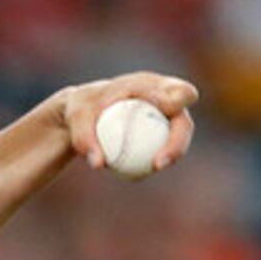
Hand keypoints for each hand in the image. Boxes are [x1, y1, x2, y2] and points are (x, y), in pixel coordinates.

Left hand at [54, 73, 197, 174]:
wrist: (81, 114)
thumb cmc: (81, 108)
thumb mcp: (77, 117)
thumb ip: (85, 137)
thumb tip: (99, 164)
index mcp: (150, 85)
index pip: (177, 90)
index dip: (182, 100)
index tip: (170, 112)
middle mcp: (164, 100)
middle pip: (183, 121)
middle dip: (179, 141)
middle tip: (160, 162)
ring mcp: (163, 118)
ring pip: (176, 139)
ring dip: (170, 155)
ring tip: (153, 168)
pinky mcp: (157, 133)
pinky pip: (160, 150)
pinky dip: (152, 161)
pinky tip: (139, 174)